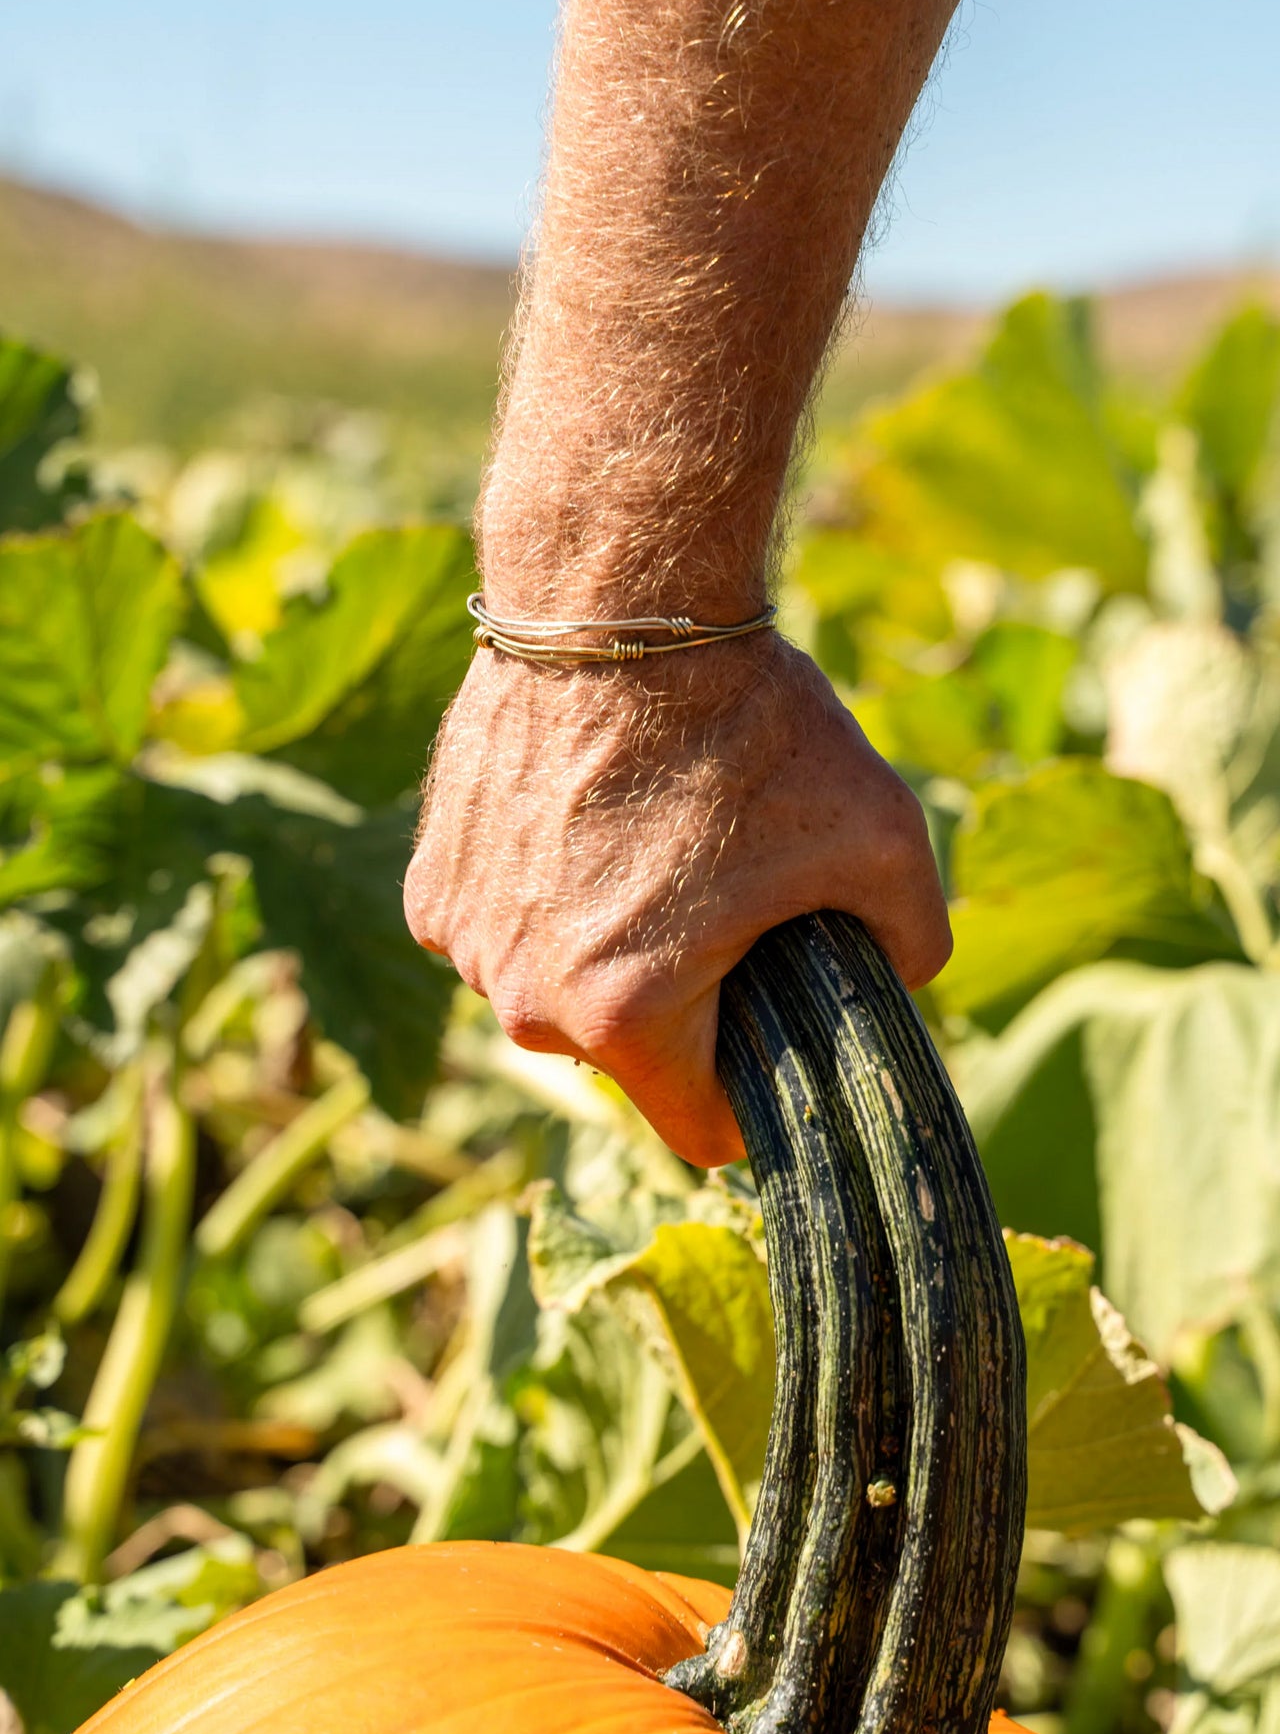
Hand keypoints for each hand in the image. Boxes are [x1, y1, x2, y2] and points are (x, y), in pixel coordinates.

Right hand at [404, 634, 950, 1166]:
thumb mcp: (886, 841)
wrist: (620, 602)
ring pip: (554, 990)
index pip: (702, 1130)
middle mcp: (525, 999)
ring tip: (646, 854)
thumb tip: (905, 981)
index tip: (772, 1030)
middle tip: (716, 909)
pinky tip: (581, 827)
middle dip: (676, 1005)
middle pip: (625, 1055)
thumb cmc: (753, 728)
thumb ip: (914, 945)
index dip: (753, 1094)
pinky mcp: (429, 882)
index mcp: (629, 1018)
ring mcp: (465, 940)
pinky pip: (500, 932)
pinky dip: (540, 901)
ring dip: (597, 951)